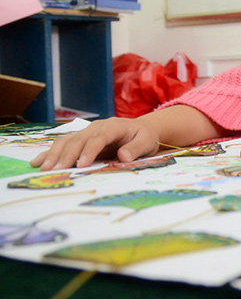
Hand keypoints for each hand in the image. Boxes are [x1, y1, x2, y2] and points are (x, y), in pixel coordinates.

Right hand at [30, 116, 161, 170]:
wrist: (141, 129)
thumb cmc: (144, 137)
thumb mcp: (146, 142)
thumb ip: (135, 149)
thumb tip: (123, 156)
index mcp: (114, 126)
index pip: (99, 137)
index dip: (89, 150)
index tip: (82, 164)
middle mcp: (96, 127)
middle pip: (78, 140)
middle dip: (66, 156)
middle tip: (56, 171)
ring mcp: (86, 132)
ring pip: (66, 141)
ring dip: (54, 155)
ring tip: (43, 169)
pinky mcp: (80, 139)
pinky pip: (63, 144)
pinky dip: (49, 153)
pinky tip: (37, 162)